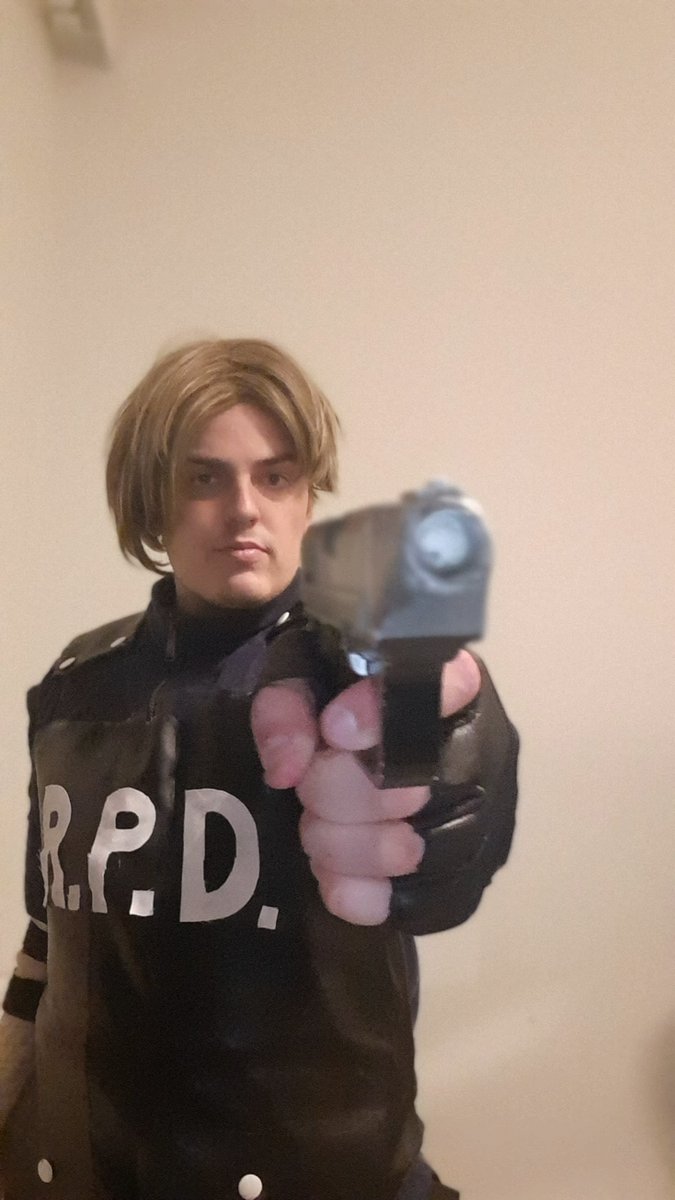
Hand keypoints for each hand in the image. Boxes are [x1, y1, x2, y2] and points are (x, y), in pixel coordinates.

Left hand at [250, 650, 480, 924]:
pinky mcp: (467, 876)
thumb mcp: (298, 681)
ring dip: (342, 845)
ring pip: (413, 850)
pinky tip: (334, 877)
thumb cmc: (333, 702)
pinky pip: (418, 903)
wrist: (348, 750)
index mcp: (450, 682)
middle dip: (335, 790)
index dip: (385, 715)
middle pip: (413, 783)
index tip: (333, 730)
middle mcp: (483, 746)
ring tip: (317, 828)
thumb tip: (288, 765)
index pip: (447, 688)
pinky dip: (361, 893)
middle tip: (306, 786)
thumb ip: (286, 708)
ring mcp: (484, 817)